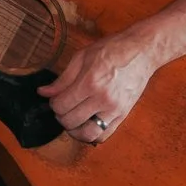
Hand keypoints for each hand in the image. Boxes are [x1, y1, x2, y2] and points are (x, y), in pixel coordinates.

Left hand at [39, 30, 159, 143]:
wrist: (141, 51)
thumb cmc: (112, 49)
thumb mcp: (82, 57)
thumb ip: (62, 79)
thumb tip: (44, 93)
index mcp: (90, 82)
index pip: (61, 105)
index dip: (53, 104)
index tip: (55, 99)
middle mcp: (102, 98)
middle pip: (70, 121)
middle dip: (61, 116)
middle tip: (62, 108)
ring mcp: (114, 109)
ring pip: (87, 134)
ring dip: (74, 131)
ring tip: (72, 121)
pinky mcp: (123, 115)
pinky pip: (104, 135)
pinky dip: (92, 136)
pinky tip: (86, 125)